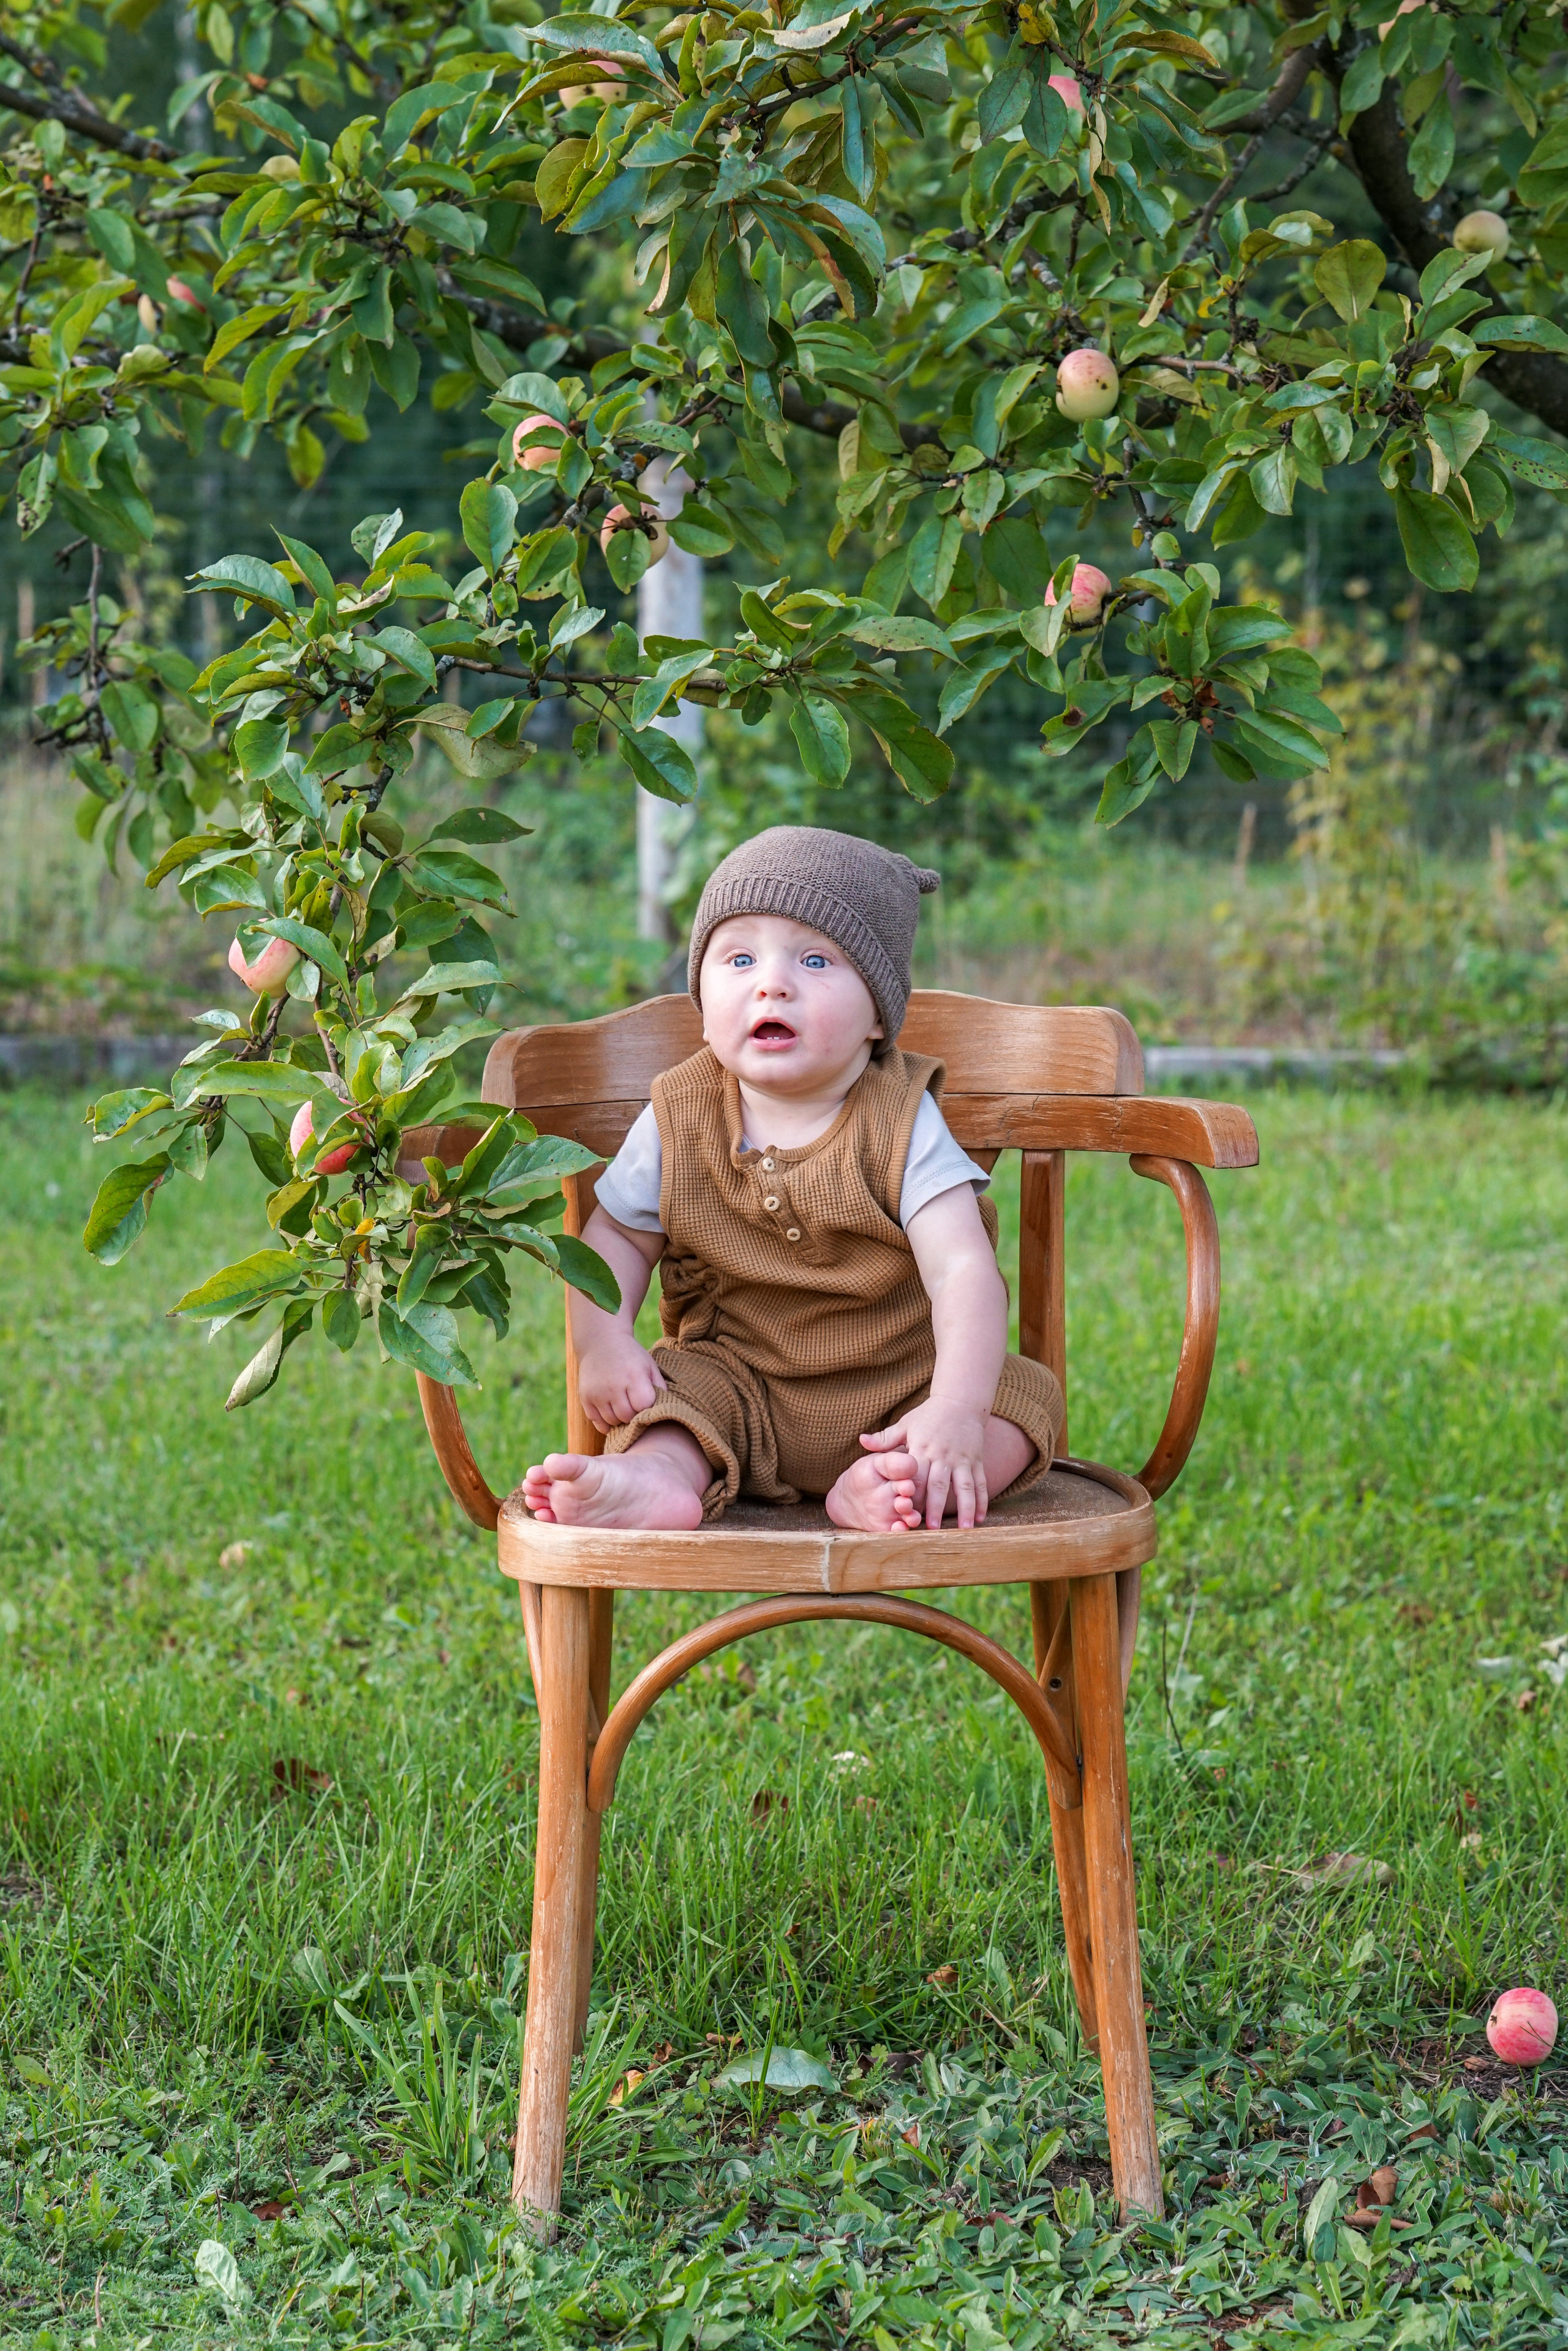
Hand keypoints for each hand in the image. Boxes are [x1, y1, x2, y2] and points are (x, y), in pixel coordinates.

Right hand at [577, 1330, 665, 1432]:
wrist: (601, 1342)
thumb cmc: (631, 1356)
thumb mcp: (649, 1365)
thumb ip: (659, 1387)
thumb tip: (663, 1411)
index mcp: (633, 1376)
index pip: (643, 1406)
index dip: (647, 1407)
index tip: (646, 1400)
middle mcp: (613, 1385)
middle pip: (627, 1417)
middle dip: (634, 1414)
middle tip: (634, 1404)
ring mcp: (597, 1393)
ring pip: (613, 1422)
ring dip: (620, 1419)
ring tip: (623, 1406)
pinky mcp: (585, 1398)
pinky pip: (598, 1423)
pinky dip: (606, 1423)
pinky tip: (612, 1412)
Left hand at [860, 1397, 989, 1528]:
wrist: (960, 1400)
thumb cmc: (928, 1415)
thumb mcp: (905, 1424)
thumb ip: (884, 1438)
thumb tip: (861, 1441)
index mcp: (923, 1449)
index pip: (916, 1476)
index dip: (912, 1496)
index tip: (908, 1514)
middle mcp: (943, 1456)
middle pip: (939, 1485)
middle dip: (937, 1508)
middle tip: (933, 1530)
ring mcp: (962, 1458)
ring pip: (964, 1487)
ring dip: (965, 1508)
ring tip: (964, 1530)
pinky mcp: (976, 1459)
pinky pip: (981, 1482)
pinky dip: (982, 1501)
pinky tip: (981, 1518)